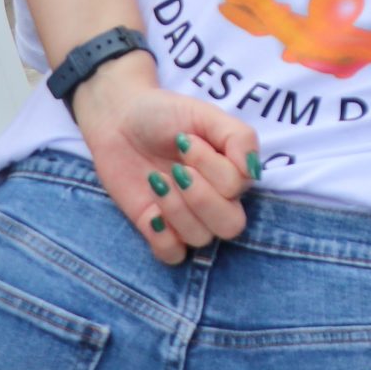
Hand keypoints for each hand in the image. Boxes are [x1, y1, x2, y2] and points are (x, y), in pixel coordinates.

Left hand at [70, 53, 262, 265]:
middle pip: (231, 226)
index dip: (212, 167)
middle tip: (175, 171)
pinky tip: (151, 213)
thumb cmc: (165, 114)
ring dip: (176, 210)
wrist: (119, 120)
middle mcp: (216, 200)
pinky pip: (173, 255)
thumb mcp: (206, 114)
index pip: (237, 189)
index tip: (185, 140)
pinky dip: (162, 238)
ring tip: (157, 182)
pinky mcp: (157, 230)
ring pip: (201, 239)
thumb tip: (251, 171)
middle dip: (200, 199)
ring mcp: (187, 218)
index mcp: (233, 173)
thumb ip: (239, 137)